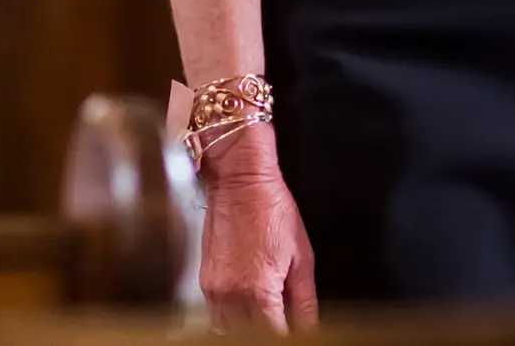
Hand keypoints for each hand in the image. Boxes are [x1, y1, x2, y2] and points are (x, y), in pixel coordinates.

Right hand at [198, 126, 318, 332]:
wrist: (240, 183)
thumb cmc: (273, 211)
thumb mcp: (302, 258)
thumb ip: (305, 301)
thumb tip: (310, 328)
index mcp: (259, 292)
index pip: (273, 337)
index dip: (286, 338)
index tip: (295, 334)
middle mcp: (231, 296)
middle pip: (246, 338)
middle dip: (267, 333)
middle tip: (282, 323)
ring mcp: (213, 291)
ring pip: (227, 332)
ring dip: (247, 330)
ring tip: (267, 315)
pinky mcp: (205, 283)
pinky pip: (216, 315)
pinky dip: (232, 319)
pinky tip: (249, 307)